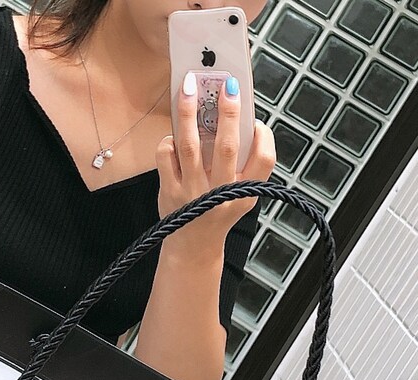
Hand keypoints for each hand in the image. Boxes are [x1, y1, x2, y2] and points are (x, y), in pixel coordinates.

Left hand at [156, 73, 275, 256]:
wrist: (193, 244)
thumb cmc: (217, 211)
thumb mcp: (240, 195)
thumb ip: (245, 165)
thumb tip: (240, 121)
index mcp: (244, 192)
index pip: (264, 160)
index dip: (264, 136)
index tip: (257, 120)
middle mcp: (220, 192)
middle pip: (227, 146)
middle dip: (228, 112)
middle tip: (227, 85)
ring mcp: (193, 192)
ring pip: (191, 145)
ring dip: (190, 113)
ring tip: (189, 87)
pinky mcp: (170, 191)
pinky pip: (166, 156)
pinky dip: (169, 140)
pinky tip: (174, 135)